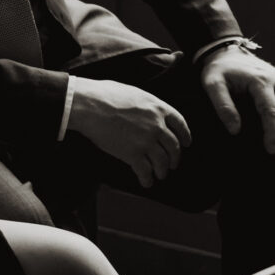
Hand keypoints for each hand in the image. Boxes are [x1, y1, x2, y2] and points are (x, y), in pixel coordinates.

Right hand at [69, 76, 191, 188]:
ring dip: (162, 171)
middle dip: (175, 158)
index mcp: (158, 108)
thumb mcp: (133, 92)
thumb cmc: (104, 94)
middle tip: (173, 164)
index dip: (185, 136)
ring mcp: (146, 141)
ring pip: (162, 162)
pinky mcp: (132, 154)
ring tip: (160, 175)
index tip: (186, 143)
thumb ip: (146, 104)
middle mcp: (156, 126)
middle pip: (173, 147)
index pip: (180, 124)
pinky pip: (145, 171)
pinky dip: (147, 179)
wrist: (89, 105)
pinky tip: (146, 182)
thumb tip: (146, 110)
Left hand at [199, 47, 274, 152]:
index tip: (270, 148)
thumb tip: (235, 129)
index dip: (272, 131)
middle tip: (273, 149)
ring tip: (273, 141)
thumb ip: (223, 105)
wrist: (226, 51)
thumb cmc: (219, 68)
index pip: (271, 111)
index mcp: (260, 81)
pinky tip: (272, 127)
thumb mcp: (212, 83)